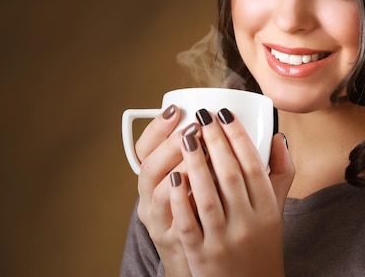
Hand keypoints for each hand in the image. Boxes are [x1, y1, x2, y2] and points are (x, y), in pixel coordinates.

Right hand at [134, 104, 192, 275]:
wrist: (195, 255)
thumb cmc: (199, 208)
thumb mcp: (192, 178)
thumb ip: (201, 150)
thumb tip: (221, 118)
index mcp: (152, 178)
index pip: (143, 148)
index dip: (156, 128)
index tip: (175, 109)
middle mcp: (149, 198)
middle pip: (149, 167)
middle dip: (172, 144)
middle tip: (196, 128)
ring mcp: (160, 220)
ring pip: (160, 193)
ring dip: (182, 169)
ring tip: (202, 152)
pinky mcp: (177, 238)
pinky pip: (179, 219)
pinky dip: (189, 201)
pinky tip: (206, 186)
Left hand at [169, 108, 294, 276]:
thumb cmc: (261, 244)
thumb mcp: (277, 211)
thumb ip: (281, 173)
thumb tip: (278, 138)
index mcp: (267, 210)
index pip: (254, 166)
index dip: (239, 138)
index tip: (225, 115)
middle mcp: (248, 224)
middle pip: (231, 176)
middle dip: (215, 142)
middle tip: (202, 117)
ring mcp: (224, 240)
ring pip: (207, 197)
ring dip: (195, 164)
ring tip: (186, 137)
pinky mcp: (202, 255)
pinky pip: (189, 224)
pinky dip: (180, 200)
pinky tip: (174, 177)